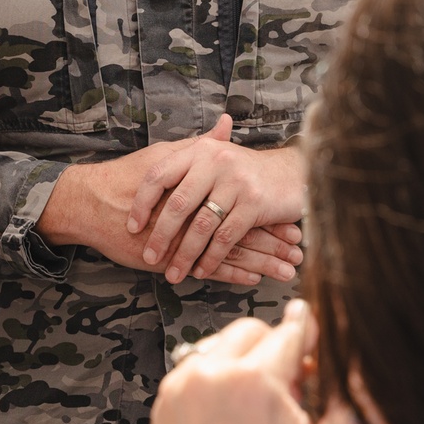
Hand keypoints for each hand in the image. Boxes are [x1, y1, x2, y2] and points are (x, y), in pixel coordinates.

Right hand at [37, 151, 302, 286]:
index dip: (269, 213)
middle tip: (301, 251)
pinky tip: (253, 279)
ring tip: (289, 271)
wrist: (91, 203)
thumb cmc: (128, 178)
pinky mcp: (170, 255)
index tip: (296, 220)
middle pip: (243, 228)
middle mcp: (194, 211)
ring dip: (261, 263)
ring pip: (230, 252)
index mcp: (198, 186)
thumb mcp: (167, 157)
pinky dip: (231, 274)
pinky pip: (206, 268)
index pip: (242, 201)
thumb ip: (201, 145)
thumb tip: (226, 123)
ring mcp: (183, 236)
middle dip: (274, 242)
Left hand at [55, 301, 363, 423]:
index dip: (312, 338)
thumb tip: (353, 361)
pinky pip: (200, 366)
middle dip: (276, 349)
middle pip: (256, 329)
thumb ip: (348, 401)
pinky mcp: (167, 399)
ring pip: (224, 343)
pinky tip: (235, 416)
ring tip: (261, 407)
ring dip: (246, 361)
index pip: (293, 328)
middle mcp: (214, 374)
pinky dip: (219, 379)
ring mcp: (184, 385)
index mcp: (256, 383)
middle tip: (291, 390)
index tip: (318, 348)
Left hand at [126, 114, 305, 283]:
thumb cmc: (244, 170)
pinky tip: (202, 271)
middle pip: (178, 204)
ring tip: (173, 273)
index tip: (131, 226)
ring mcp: (235, 182)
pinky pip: (225, 237)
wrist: (291, 173)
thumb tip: (138, 178)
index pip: (159, 174)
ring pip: (201, 225)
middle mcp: (215, 161)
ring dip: (185, 254)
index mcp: (199, 150)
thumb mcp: (214, 157)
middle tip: (148, 257)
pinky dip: (211, 258)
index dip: (142, 202)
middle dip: (161, 235)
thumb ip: (183, 163)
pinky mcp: (253, 203)